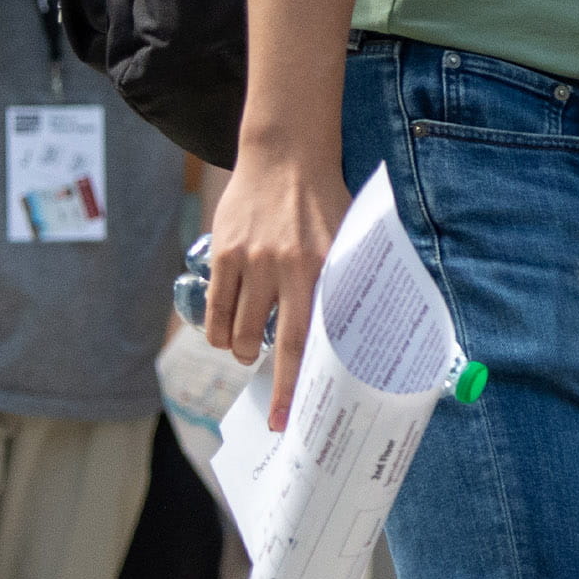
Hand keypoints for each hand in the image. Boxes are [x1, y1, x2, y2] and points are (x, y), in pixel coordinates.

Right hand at [204, 156, 351, 427]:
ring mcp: (254, 262)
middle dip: (272, 381)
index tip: (292, 420)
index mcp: (328, 270)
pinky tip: (227, 334)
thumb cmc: (325, 204)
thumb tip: (361, 336)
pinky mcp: (225, 254)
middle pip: (274, 344)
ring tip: (251, 349)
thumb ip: (348, 284)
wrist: (288, 157)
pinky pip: (217, 310)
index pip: (315, 342)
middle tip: (274, 394)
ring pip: (239, 332)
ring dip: (243, 351)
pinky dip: (220, 332)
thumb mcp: (349, 240)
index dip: (299, 387)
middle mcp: (290, 269)